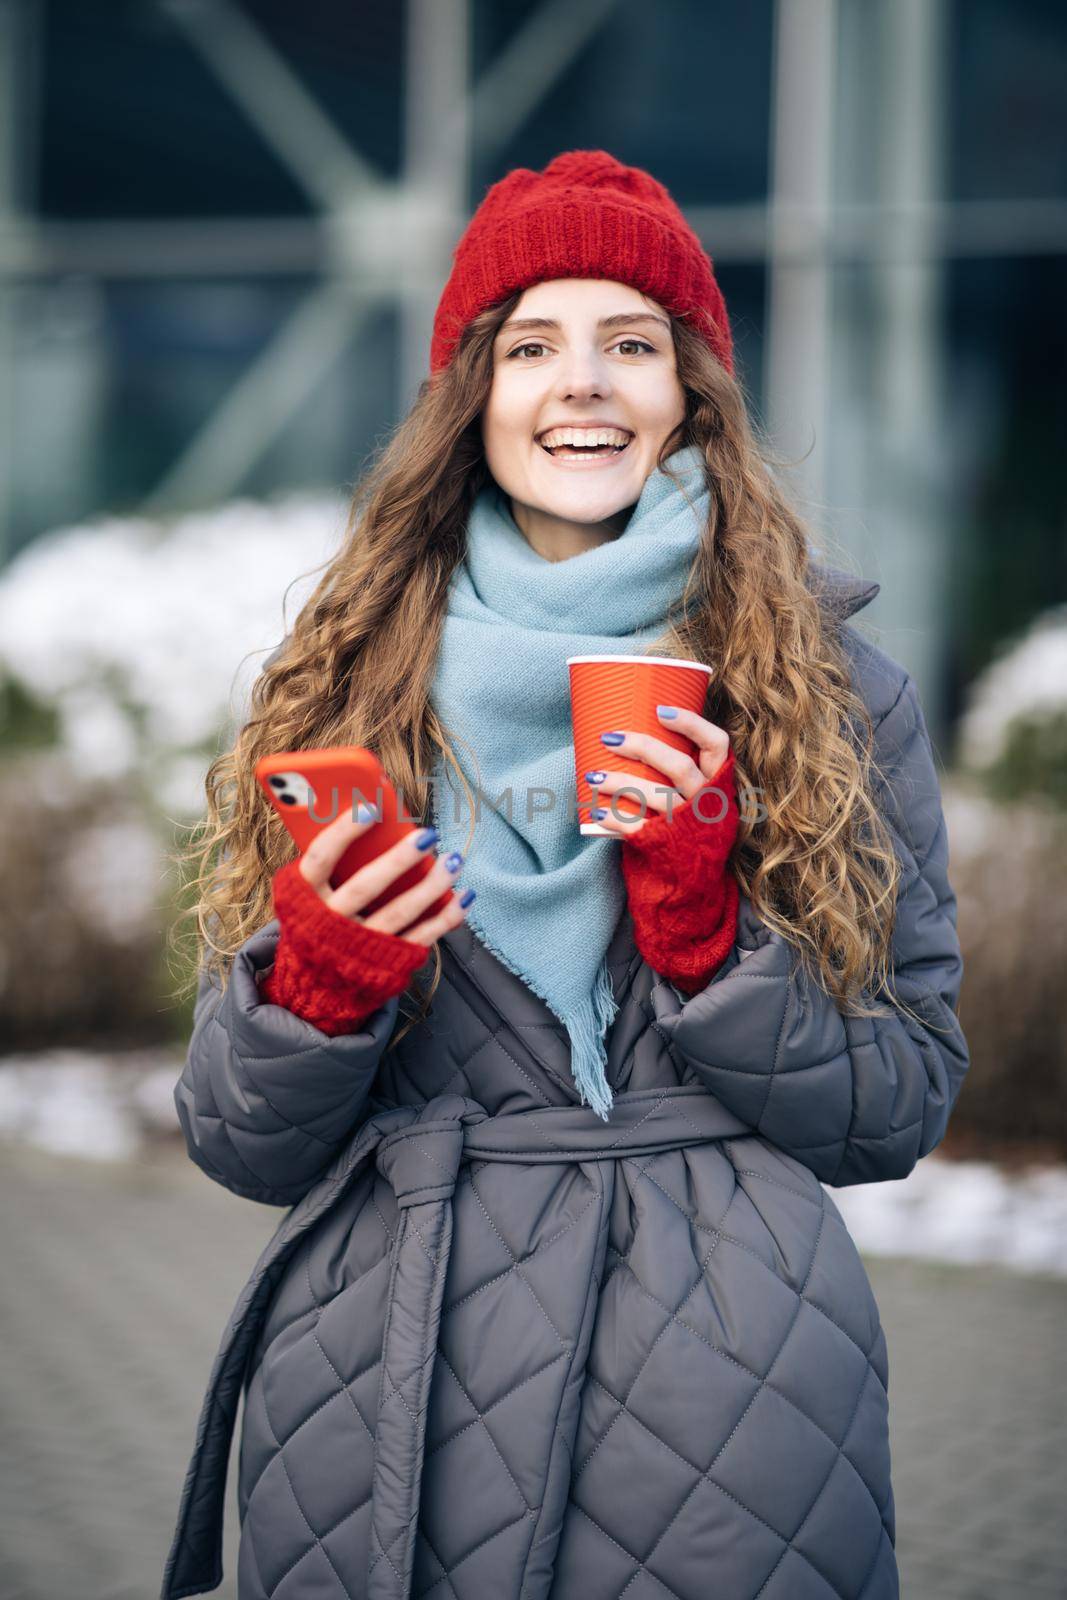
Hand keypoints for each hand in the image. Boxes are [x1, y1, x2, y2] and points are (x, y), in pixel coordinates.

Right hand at [299, 807, 474, 949]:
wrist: (316, 986)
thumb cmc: (316, 922)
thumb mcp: (306, 896)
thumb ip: (328, 866)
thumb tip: (368, 816)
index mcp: (303, 899)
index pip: (319, 860)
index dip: (342, 833)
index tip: (371, 808)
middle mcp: (330, 924)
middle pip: (365, 887)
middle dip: (398, 860)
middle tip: (426, 835)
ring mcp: (361, 947)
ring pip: (399, 912)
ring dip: (431, 885)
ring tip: (453, 860)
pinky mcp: (389, 962)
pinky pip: (422, 937)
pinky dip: (447, 916)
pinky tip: (464, 895)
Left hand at [585, 706, 730, 838]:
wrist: (695, 882)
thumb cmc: (689, 827)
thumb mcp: (701, 798)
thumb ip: (681, 773)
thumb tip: (633, 736)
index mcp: (717, 783)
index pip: (716, 744)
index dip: (692, 724)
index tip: (660, 711)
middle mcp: (708, 802)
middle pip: (679, 766)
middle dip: (642, 747)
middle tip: (609, 738)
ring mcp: (689, 824)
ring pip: (657, 796)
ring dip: (620, 783)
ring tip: (592, 775)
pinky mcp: (669, 845)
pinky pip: (640, 828)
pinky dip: (615, 818)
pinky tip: (596, 810)